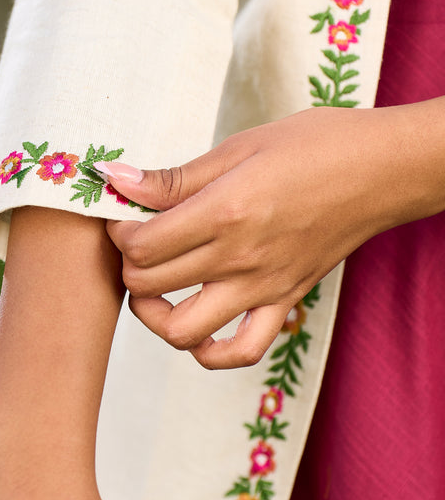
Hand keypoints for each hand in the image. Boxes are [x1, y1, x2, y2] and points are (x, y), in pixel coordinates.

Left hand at [100, 103, 444, 368]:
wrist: (382, 171)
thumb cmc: (316, 147)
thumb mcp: (239, 147)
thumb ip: (175, 177)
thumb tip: (118, 182)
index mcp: (224, 212)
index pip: (141, 244)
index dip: (118, 231)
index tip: (124, 215)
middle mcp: (240, 258)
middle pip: (150, 285)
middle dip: (127, 265)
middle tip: (135, 243)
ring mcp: (262, 288)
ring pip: (183, 333)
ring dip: (155, 317)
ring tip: (155, 289)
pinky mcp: (283, 303)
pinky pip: (242, 352)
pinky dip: (211, 351)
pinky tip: (199, 327)